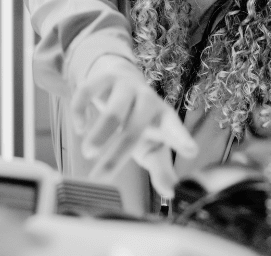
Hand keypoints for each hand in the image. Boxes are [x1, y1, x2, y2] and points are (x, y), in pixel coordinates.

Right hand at [69, 55, 198, 196]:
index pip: (174, 128)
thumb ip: (161, 169)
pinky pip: (90, 91)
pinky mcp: (104, 77)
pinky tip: (79, 127)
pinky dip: (81, 110)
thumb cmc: (139, 121)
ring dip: (99, 133)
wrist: (122, 78)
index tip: (191, 151)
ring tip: (88, 152)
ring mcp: (126, 86)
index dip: (182, 139)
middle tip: (99, 177)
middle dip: (117, 153)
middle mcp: (147, 99)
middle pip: (135, 128)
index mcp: (163, 117)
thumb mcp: (151, 145)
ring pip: (113, 110)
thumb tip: (170, 193)